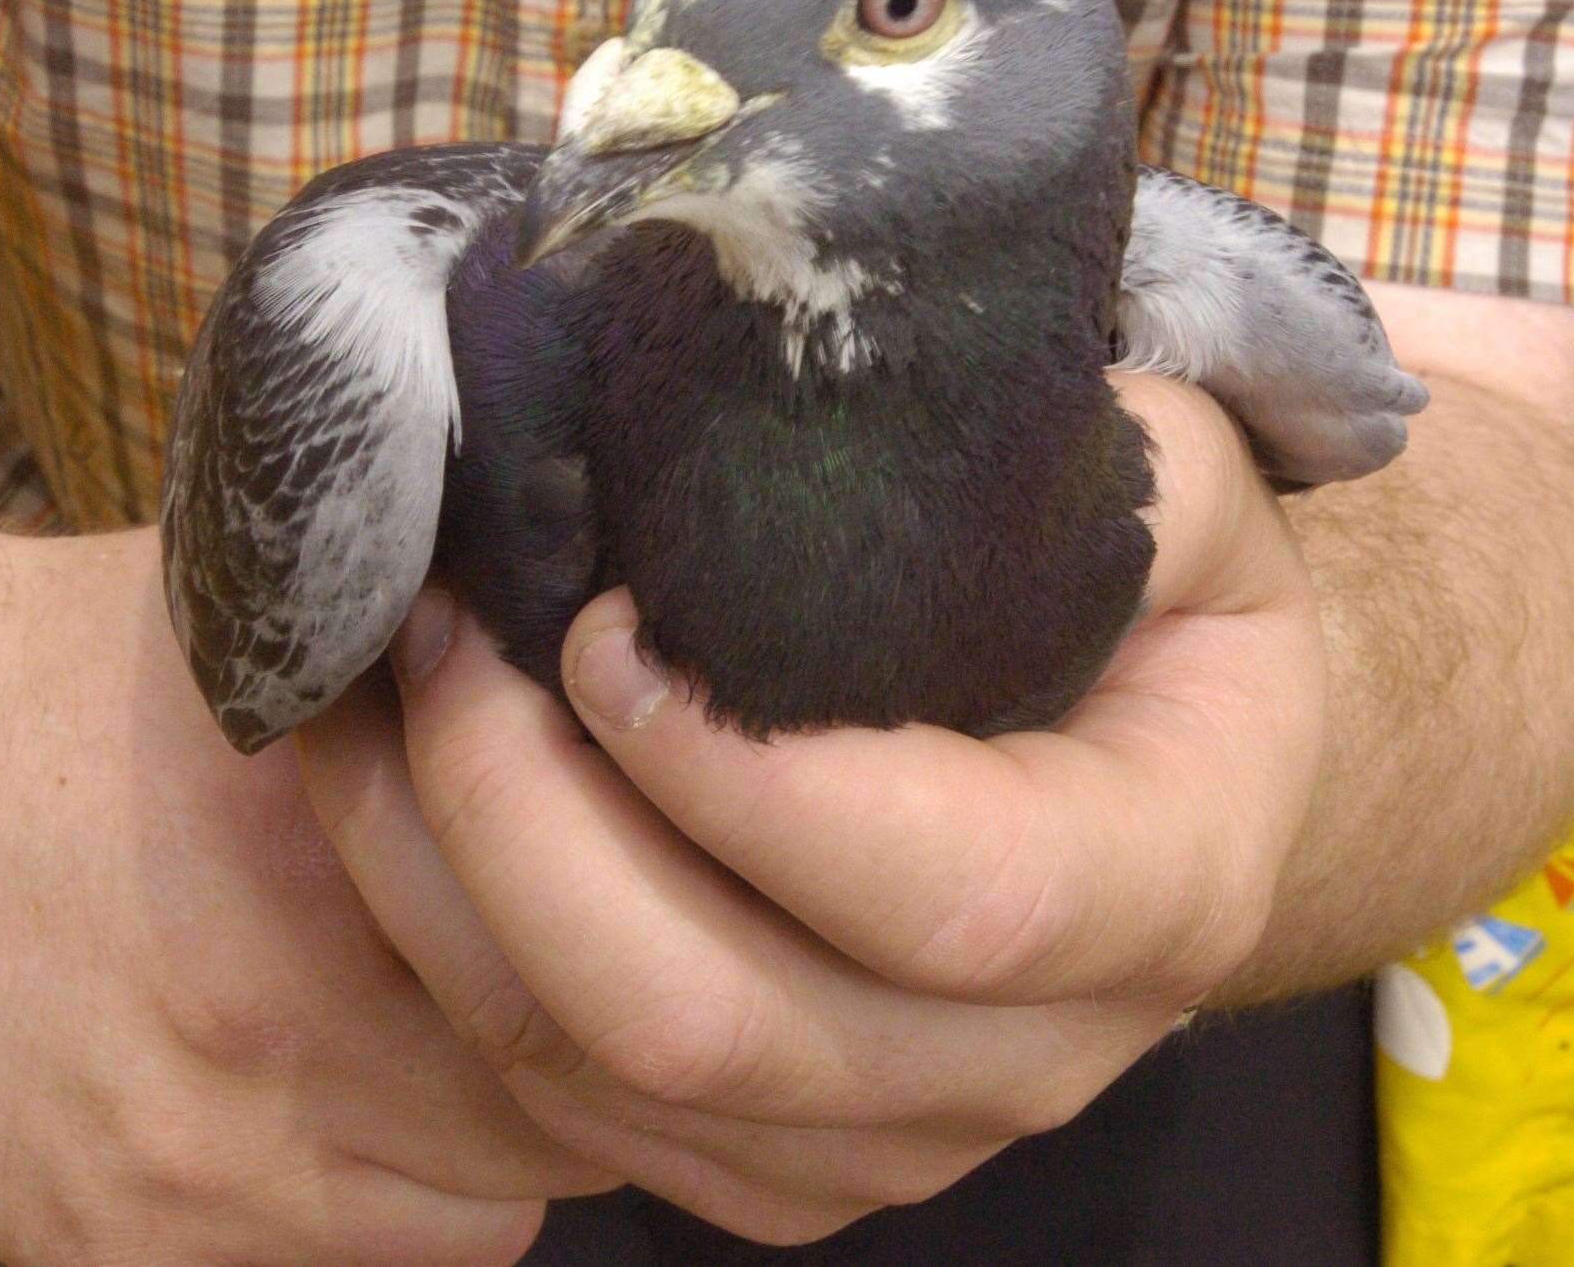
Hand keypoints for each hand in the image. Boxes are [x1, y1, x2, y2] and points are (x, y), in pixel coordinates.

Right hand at [0, 526, 610, 1265]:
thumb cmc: (82, 686)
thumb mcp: (270, 640)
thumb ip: (431, 646)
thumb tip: (567, 629)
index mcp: (331, 871)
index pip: (588, 980)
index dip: (646, 953)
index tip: (660, 917)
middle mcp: (277, 1045)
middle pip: (552, 1120)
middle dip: (593, 1060)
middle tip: (586, 983)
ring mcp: (197, 1178)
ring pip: (473, 1215)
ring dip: (495, 1139)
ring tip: (463, 1036)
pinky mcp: (121, 1248)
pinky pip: (346, 1265)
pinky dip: (382, 1199)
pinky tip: (352, 1094)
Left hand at [300, 373, 1326, 1244]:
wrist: (1158, 762)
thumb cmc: (1157, 597)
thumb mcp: (1174, 484)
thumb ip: (1090, 459)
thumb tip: (861, 417)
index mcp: (1159, 886)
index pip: (951, 894)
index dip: (743, 776)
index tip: (600, 623)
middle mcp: (1029, 1056)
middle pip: (717, 1022)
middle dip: (523, 822)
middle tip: (447, 632)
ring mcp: (889, 1135)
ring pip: (594, 1080)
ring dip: (443, 882)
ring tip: (399, 688)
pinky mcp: (772, 1155)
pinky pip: (555, 1106)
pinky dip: (444, 950)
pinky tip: (409, 797)